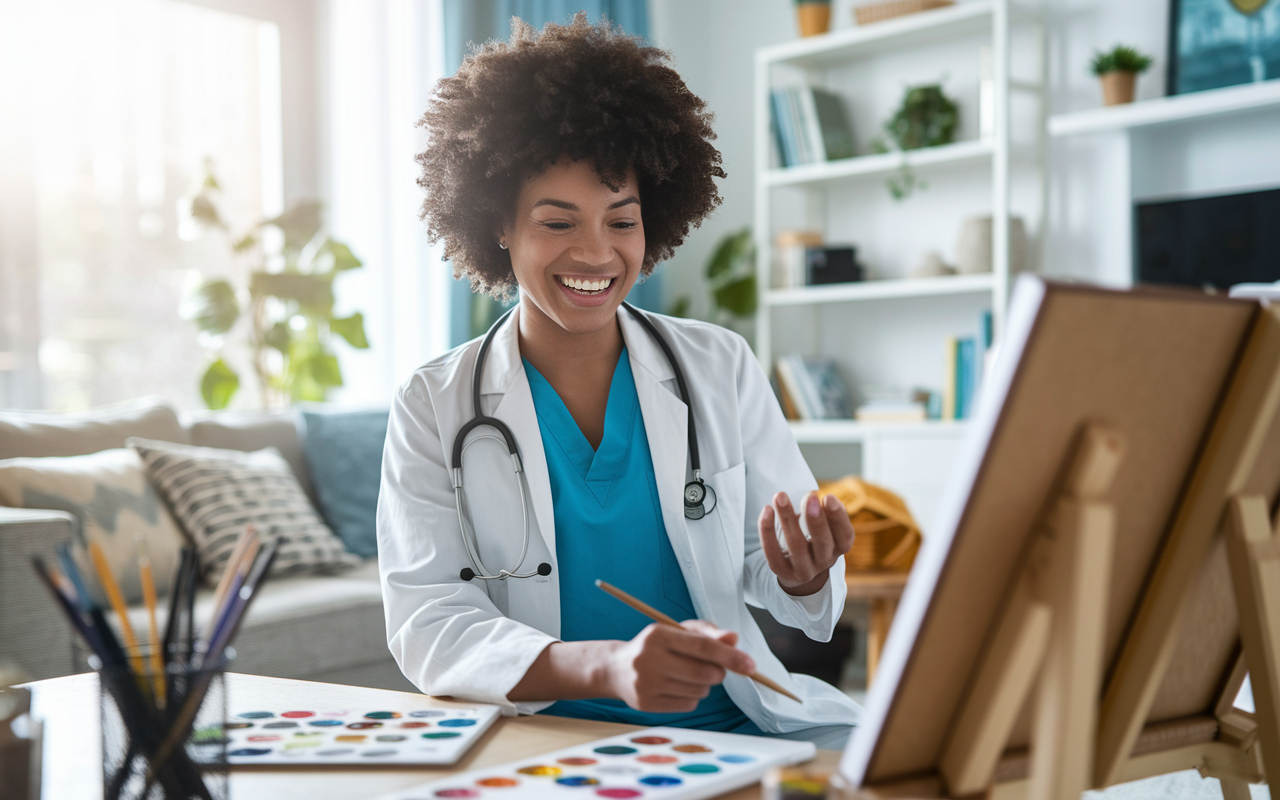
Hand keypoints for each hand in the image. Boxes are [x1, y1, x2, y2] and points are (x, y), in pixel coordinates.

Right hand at [606, 621, 755, 712]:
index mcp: (658, 635)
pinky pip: (689, 704)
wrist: (616, 669)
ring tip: (688, 674)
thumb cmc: (655, 647)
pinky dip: (693, 696)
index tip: (751, 665)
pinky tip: (678, 687)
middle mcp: (649, 659)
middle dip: (719, 672)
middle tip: (714, 668)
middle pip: (704, 672)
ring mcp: (646, 684)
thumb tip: (734, 639)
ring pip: (699, 690)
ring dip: (705, 684)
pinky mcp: (647, 704)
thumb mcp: (677, 632)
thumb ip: (707, 634)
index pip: (703, 647)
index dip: (731, 656)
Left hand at [759, 491, 854, 595]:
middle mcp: (824, 562)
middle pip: (823, 543)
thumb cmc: (813, 536)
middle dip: (816, 519)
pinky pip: (772, 553)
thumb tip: (810, 496)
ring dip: (788, 518)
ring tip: (780, 496)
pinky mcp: (782, 572)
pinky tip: (767, 510)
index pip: (845, 536)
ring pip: (796, 546)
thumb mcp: (824, 525)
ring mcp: (804, 571)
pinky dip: (767, 532)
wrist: (798, 567)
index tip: (828, 497)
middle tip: (810, 496)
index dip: (838, 517)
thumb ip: (820, 510)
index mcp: (838, 548)